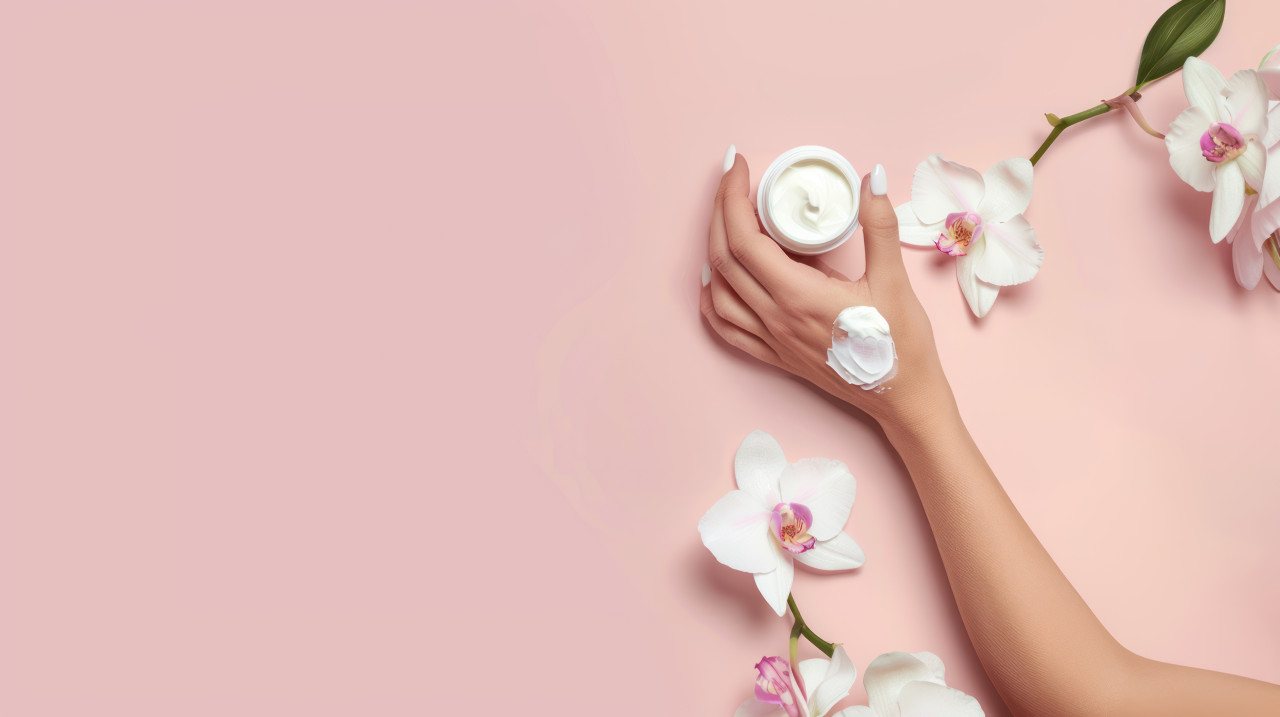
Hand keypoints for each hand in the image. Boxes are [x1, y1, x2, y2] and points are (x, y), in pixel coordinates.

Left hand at [699, 151, 953, 431]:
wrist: (902, 398)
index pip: (743, 238)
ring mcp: (771, 340)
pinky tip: (717, 280)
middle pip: (723, 258)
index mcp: (797, 296)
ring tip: (726, 220)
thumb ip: (880, 226)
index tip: (738, 167)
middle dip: (719, 212)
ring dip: (713, 251)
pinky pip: (726, 327)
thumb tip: (873, 178)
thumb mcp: (894, 279)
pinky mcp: (774, 356)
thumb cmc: (901, 344)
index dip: (731, 197)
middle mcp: (775, 319)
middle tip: (731, 182)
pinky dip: (713, 299)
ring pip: (719, 291)